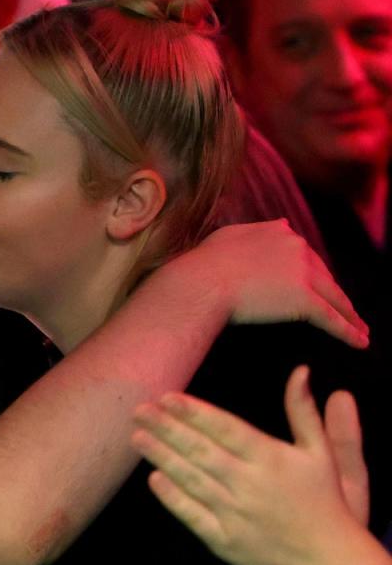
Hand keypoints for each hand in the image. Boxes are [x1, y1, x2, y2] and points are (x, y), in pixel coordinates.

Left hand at [132, 366, 367, 564]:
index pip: (225, 429)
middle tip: (139, 409)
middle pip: (200, 451)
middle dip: (167, 429)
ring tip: (137, 437)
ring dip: (163, 457)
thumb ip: (304, 411)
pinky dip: (173, 498)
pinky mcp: (226, 541)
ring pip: (192, 480)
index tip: (167, 397)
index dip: (194, 412)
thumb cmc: (324, 501)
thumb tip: (300, 371)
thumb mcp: (321, 452)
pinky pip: (194, 516)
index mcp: (270, 458)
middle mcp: (248, 484)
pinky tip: (154, 480)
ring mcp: (235, 514)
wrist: (328, 561)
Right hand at [180, 220, 366, 348]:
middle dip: (336, 294)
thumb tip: (283, 221)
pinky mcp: (304, 299)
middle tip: (347, 312)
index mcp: (280, 232)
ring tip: (361, 330)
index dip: (314, 273)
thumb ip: (258, 229)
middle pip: (324, 275)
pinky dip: (349, 332)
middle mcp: (297, 247)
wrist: (204, 281)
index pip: (305, 255)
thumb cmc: (207, 263)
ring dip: (351, 316)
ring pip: (334, 298)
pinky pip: (332, 319)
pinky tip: (361, 342)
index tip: (319, 285)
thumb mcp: (231, 234)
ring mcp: (303, 273)